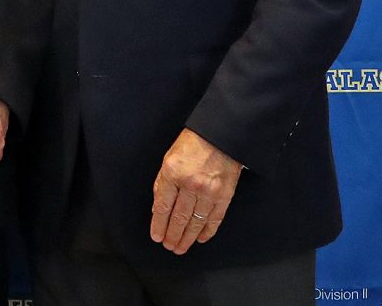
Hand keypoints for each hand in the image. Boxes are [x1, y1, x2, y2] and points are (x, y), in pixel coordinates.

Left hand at [150, 128, 241, 253]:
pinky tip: (201, 238)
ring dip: (188, 237)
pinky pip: (215, 218)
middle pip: (179, 217)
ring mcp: (210, 191)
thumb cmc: (192, 143)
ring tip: (181, 247)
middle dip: (173, 235)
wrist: (220, 135)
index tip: (156, 236)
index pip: (163, 206)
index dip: (159, 224)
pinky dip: (208, 230)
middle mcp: (191, 184)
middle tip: (169, 246)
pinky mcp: (225, 195)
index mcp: (173, 172)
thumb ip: (162, 182)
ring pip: (196, 221)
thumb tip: (158, 206)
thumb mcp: (169, 158)